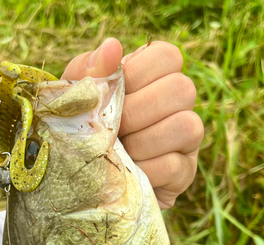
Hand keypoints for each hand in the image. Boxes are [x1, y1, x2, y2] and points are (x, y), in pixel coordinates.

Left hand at [62, 38, 203, 207]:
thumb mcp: (77, 99)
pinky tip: (128, 173)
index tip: (113, 92)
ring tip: (119, 153)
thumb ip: (89, 71)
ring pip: (186, 127)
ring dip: (143, 142)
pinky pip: (175, 166)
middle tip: (113, 128)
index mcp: (155, 76)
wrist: (83, 178)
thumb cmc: (82, 129)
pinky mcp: (185, 172)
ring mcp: (187, 139)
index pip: (168, 57)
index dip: (139, 73)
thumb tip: (112, 47)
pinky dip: (146, 170)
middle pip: (182, 90)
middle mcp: (179, 103)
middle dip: (138, 112)